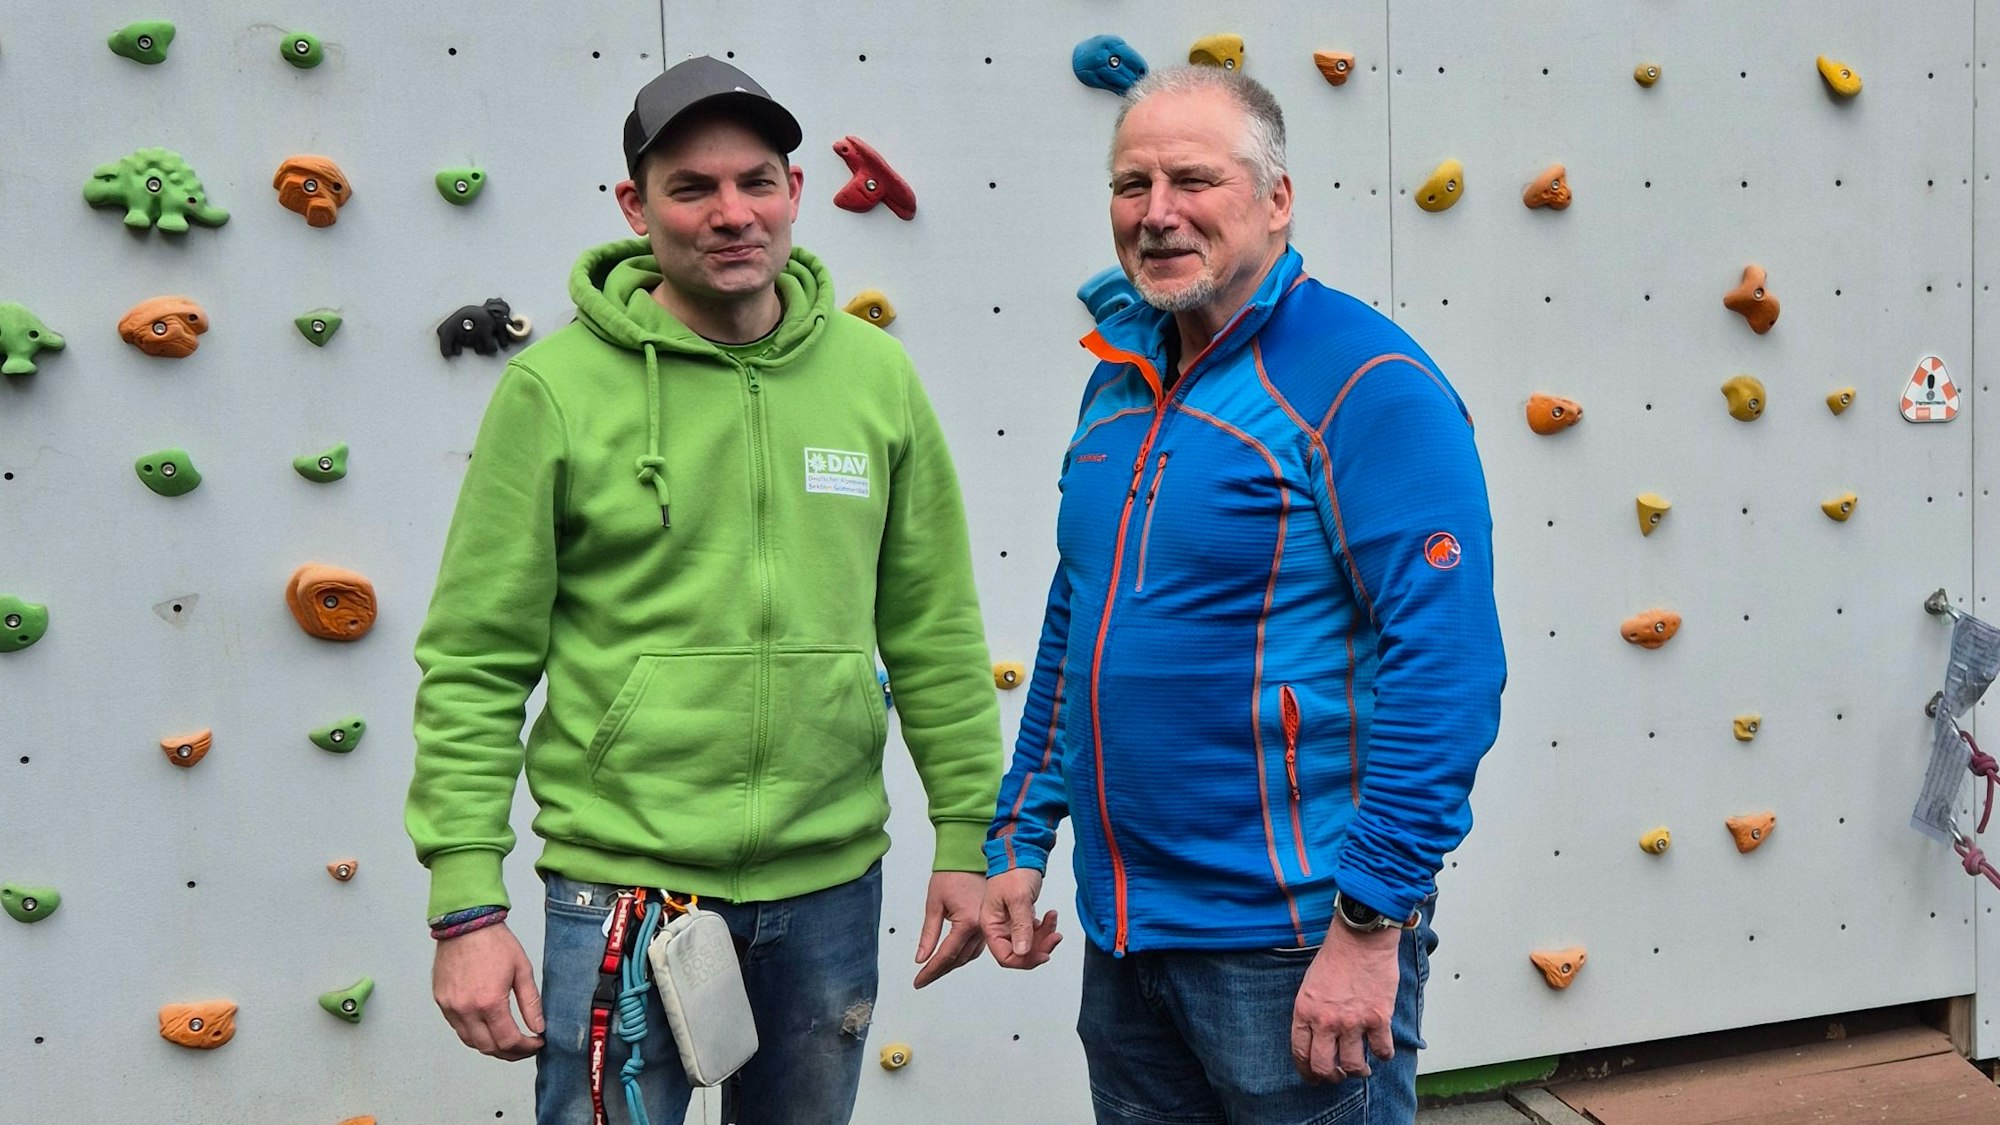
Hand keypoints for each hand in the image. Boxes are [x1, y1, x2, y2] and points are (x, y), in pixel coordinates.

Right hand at [432, 922, 544, 1060]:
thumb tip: (538, 1028)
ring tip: (507, 1040)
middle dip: (510, 1053)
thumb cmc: (494, 942)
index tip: (537, 1043)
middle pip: (489, 1048)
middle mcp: (466, 1009)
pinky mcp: (441, 1002)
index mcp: (490, 1002)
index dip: (526, 1048)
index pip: (509, 1041)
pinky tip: (488, 1027)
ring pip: (471, 1042)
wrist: (466, 924)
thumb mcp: (522, 970)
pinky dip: (474, 1034)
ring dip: (491, 1046)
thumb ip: (531, 1003)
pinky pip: (458, 1028)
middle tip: (524, 1047)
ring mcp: (451, 1007)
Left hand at [913, 871, 987, 987]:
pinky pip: (977, 946)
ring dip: (952, 965)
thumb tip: (921, 957)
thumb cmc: (952, 874)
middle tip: (923, 979)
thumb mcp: (934, 904)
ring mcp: (988, 926)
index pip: (946, 955)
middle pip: (959, 959)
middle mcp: (981, 927)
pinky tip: (953, 957)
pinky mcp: (989, 923)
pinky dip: (963, 954)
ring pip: (969, 956)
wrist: (968, 857)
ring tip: (934, 971)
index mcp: (967, 922)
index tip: (919, 981)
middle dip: (939, 971)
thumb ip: (929, 934)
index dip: (930, 971)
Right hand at [980, 867, 1062, 969]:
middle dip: (1039, 947)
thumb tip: (1022, 953)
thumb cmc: (1014, 870)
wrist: (1021, 851)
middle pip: (1019, 952)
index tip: (1043, 955)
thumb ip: (1020, 927)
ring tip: (1052, 920)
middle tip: (1054, 937)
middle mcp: (998, 927)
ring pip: (1029, 943)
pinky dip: (1045, 927)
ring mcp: (1010, 922)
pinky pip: (1034, 931)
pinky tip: (1050, 916)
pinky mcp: (1020, 917)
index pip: (1005, 956)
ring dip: (1045, 936)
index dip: (1025, 960)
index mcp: (991, 925)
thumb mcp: (1018, 899)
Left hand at [1290, 923, 1398, 1083]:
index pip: (1300, 1052)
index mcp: (1305, 1011)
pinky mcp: (1378, 1019)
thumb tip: (1316, 1037)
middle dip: (1331, 1076)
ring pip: (1353, 1065)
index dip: (1307, 1071)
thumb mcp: (1309, 986)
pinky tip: (1382, 1050)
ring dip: (1358, 1071)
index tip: (1313, 1077)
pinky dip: (1383, 1055)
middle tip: (1338, 1075)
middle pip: (1324, 1066)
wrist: (1360, 939)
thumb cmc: (1336, 957)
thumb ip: (1311, 1013)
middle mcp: (1326, 1021)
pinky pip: (1381, 1050)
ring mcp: (1353, 1022)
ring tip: (1362, 1068)